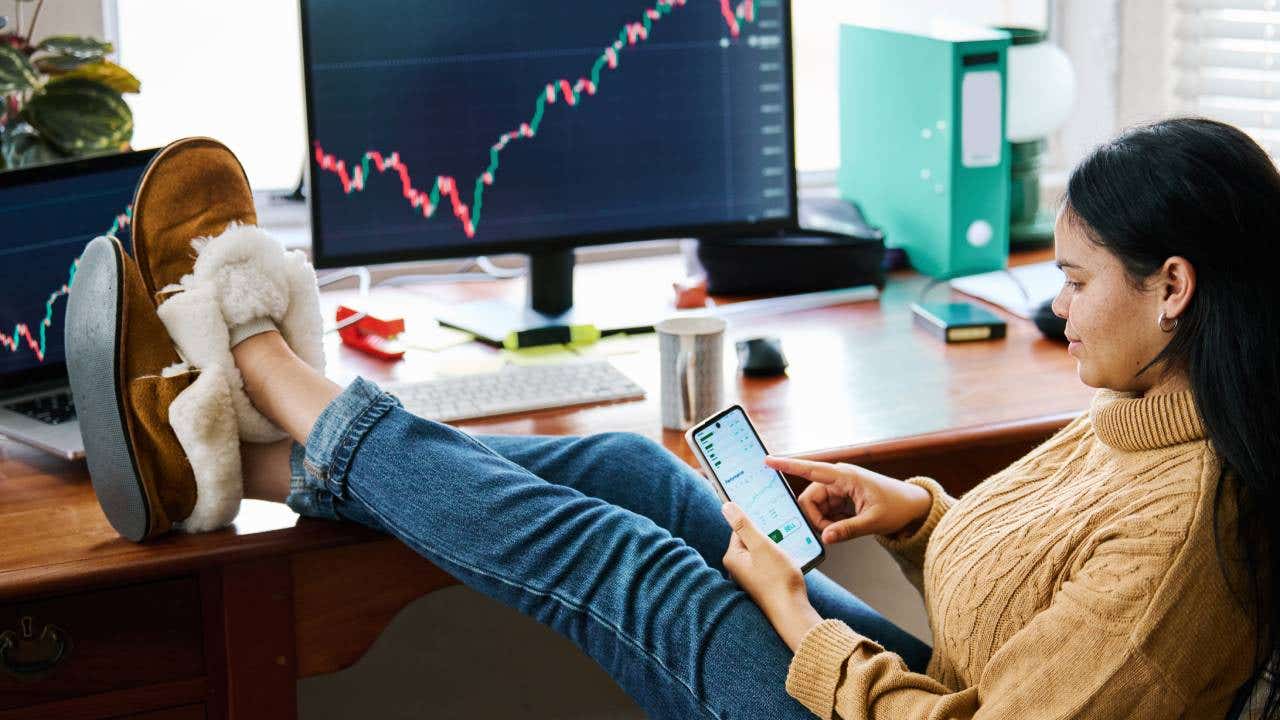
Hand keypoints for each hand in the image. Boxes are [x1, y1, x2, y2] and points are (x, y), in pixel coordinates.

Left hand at [721, 502, 822, 651]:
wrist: (792, 611)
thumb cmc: (778, 580)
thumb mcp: (761, 546)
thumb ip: (744, 525)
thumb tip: (726, 506)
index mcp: (732, 557)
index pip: (741, 529)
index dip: (758, 525)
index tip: (771, 527)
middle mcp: (737, 568)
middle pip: (752, 540)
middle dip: (767, 538)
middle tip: (780, 542)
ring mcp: (749, 577)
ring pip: (762, 552)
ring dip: (775, 549)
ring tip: (785, 556)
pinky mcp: (761, 583)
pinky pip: (768, 564)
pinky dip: (778, 561)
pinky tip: (787, 565)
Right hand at [765, 456, 930, 544]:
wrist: (913, 507)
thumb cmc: (898, 507)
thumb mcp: (874, 521)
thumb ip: (848, 530)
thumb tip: (826, 537)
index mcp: (845, 476)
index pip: (810, 469)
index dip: (787, 465)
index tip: (767, 461)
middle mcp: (838, 480)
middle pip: (809, 499)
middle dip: (815, 518)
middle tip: (832, 532)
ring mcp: (839, 490)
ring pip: (815, 508)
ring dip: (824, 522)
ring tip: (844, 529)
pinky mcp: (841, 499)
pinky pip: (824, 513)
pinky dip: (830, 523)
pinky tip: (844, 527)